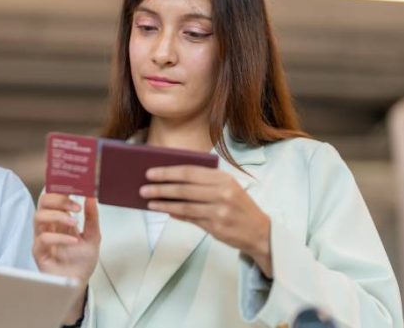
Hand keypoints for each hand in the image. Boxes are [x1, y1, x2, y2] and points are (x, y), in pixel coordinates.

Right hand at [33, 194, 99, 322]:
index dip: (60, 187)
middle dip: (59, 199)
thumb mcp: (93, 236)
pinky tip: (72, 241)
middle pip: (43, 201)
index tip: (74, 183)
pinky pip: (43, 239)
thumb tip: (91, 197)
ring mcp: (42, 237)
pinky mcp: (39, 252)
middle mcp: (49, 225)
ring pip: (39, 216)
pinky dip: (59, 237)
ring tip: (74, 222)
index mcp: (60, 218)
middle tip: (75, 205)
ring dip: (58, 216)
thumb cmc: (81, 261)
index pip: (55, 196)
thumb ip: (92, 217)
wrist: (79, 282)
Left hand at [140, 165, 272, 277]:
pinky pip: (190, 218)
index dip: (168, 171)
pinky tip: (163, 210)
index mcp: (223, 178)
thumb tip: (171, 182)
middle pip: (184, 187)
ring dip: (163, 202)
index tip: (150, 172)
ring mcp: (219, 210)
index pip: (190, 171)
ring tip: (148, 200)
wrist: (260, 232)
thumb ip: (202, 184)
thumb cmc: (238, 207)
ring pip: (184, 204)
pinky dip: (174, 213)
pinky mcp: (216, 227)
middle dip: (161, 187)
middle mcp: (222, 192)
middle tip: (143, 187)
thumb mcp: (226, 189)